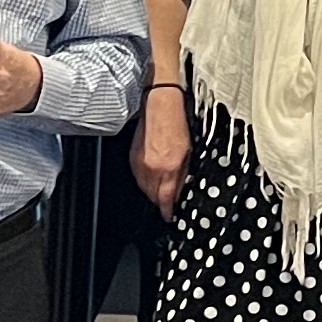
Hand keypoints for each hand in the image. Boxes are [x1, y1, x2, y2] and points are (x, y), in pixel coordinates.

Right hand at [133, 90, 192, 215]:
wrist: (160, 106)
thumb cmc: (176, 123)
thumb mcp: (189, 151)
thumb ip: (183, 173)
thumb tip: (180, 189)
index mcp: (170, 167)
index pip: (166, 199)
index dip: (167, 211)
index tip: (169, 215)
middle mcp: (153, 168)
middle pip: (153, 197)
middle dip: (161, 202)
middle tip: (167, 202)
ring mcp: (141, 164)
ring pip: (144, 188)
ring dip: (152, 192)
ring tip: (159, 190)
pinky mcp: (132, 157)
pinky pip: (138, 177)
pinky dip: (144, 180)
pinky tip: (151, 177)